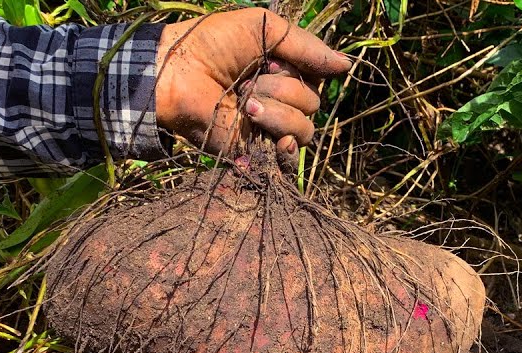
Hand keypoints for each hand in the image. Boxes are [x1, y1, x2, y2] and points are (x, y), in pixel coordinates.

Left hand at [155, 9, 352, 163]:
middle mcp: (278, 99)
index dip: (301, 68)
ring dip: (277, 111)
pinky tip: (271, 134)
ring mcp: (266, 127)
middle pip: (313, 103)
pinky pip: (289, 155)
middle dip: (285, 88)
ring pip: (304, 128)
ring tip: (246, 101)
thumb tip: (346, 65)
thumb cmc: (211, 44)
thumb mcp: (265, 28)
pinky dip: (285, 144)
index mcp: (282, 71)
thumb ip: (307, 46)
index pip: (317, 77)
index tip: (271, 59)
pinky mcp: (254, 151)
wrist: (175, 74)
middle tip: (250, 80)